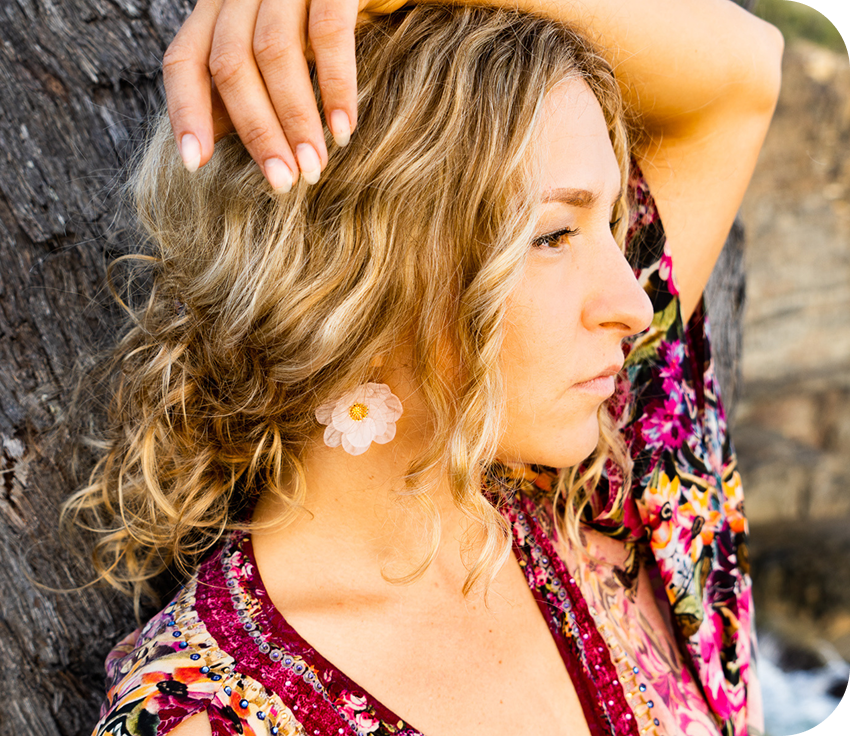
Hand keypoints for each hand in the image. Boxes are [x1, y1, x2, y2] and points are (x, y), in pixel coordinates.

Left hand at [162, 0, 407, 191]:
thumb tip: (214, 133)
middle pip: (230, 64)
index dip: (186, 111)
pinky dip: (335, 86)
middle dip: (256, 132)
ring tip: (314, 166)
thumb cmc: (332, 13)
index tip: (196, 163)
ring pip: (273, 53)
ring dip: (294, 119)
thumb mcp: (281, 44)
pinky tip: (344, 129)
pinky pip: (329, 33)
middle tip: (283, 181)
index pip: (185, 58)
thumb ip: (246, 80)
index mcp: (222, 6)